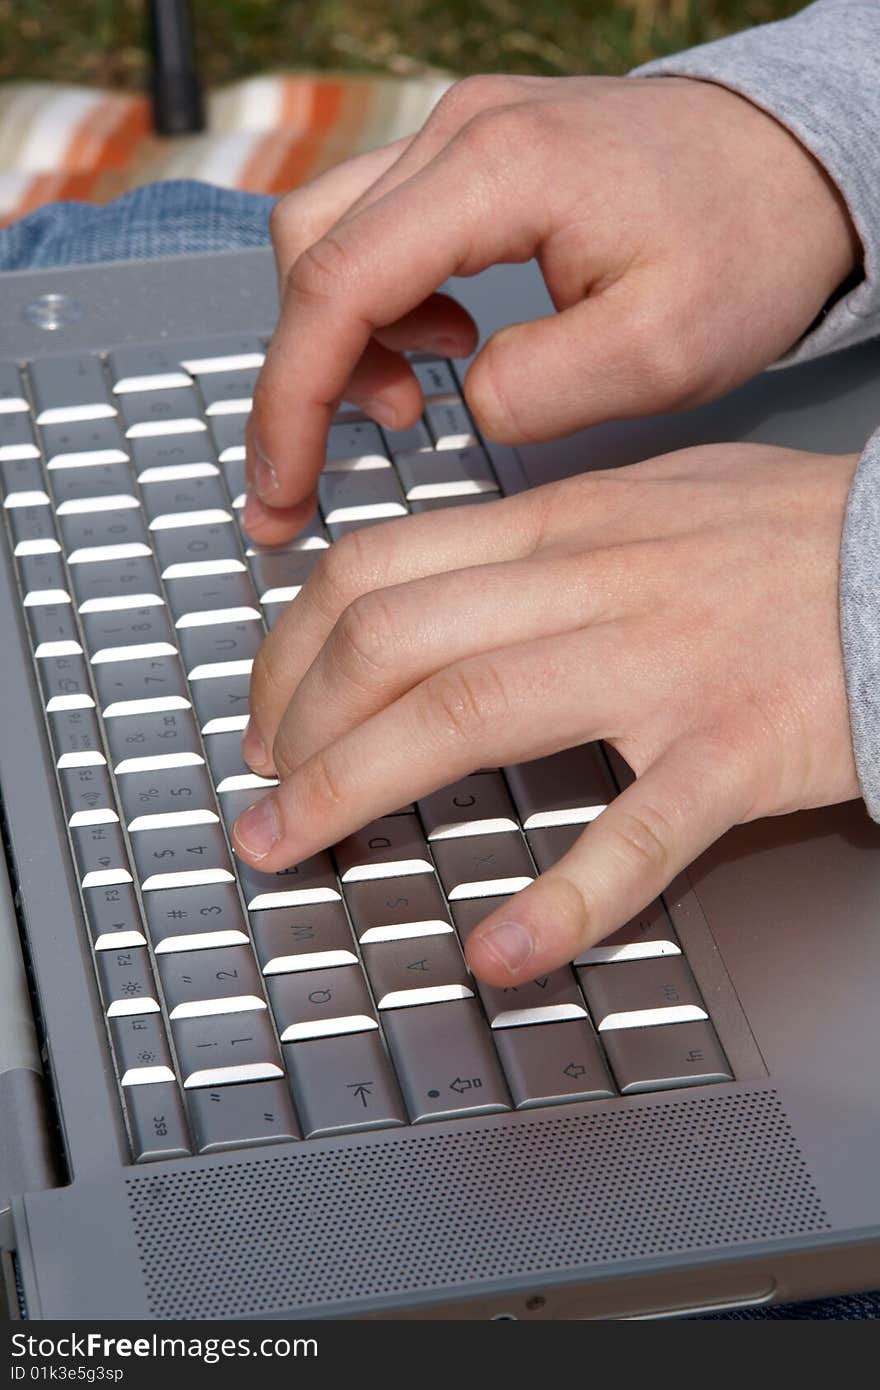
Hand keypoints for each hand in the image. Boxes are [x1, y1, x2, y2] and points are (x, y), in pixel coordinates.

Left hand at [233, 443, 859, 983]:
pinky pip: (634, 832)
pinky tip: (500, 953)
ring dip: (353, 789)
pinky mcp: (736, 751)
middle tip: (265, 795)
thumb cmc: (789, 542)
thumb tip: (437, 588)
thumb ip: (541, 545)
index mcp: (568, 524)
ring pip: (469, 716)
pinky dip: (558, 901)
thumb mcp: (649, 502)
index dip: (292, 647)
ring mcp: (664, 668)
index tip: (268, 709)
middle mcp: (598, 585)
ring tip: (297, 847)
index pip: (381, 568)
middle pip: (394, 643)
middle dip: (295, 728)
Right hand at [242, 71, 858, 545]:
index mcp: (498, 172)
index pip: (337, 286)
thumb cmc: (749, 244)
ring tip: (414, 406)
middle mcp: (462, 134)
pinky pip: (380, 229)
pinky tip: (446, 348)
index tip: (280, 489)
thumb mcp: (661, 353)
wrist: (797, 169)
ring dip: (344, 340)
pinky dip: (382, 305)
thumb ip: (536, 392)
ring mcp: (463, 136)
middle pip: (308, 252)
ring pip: (331, 237)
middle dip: (298, 378)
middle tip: (321, 472)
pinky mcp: (476, 157)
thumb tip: (461, 403)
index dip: (291, 401)